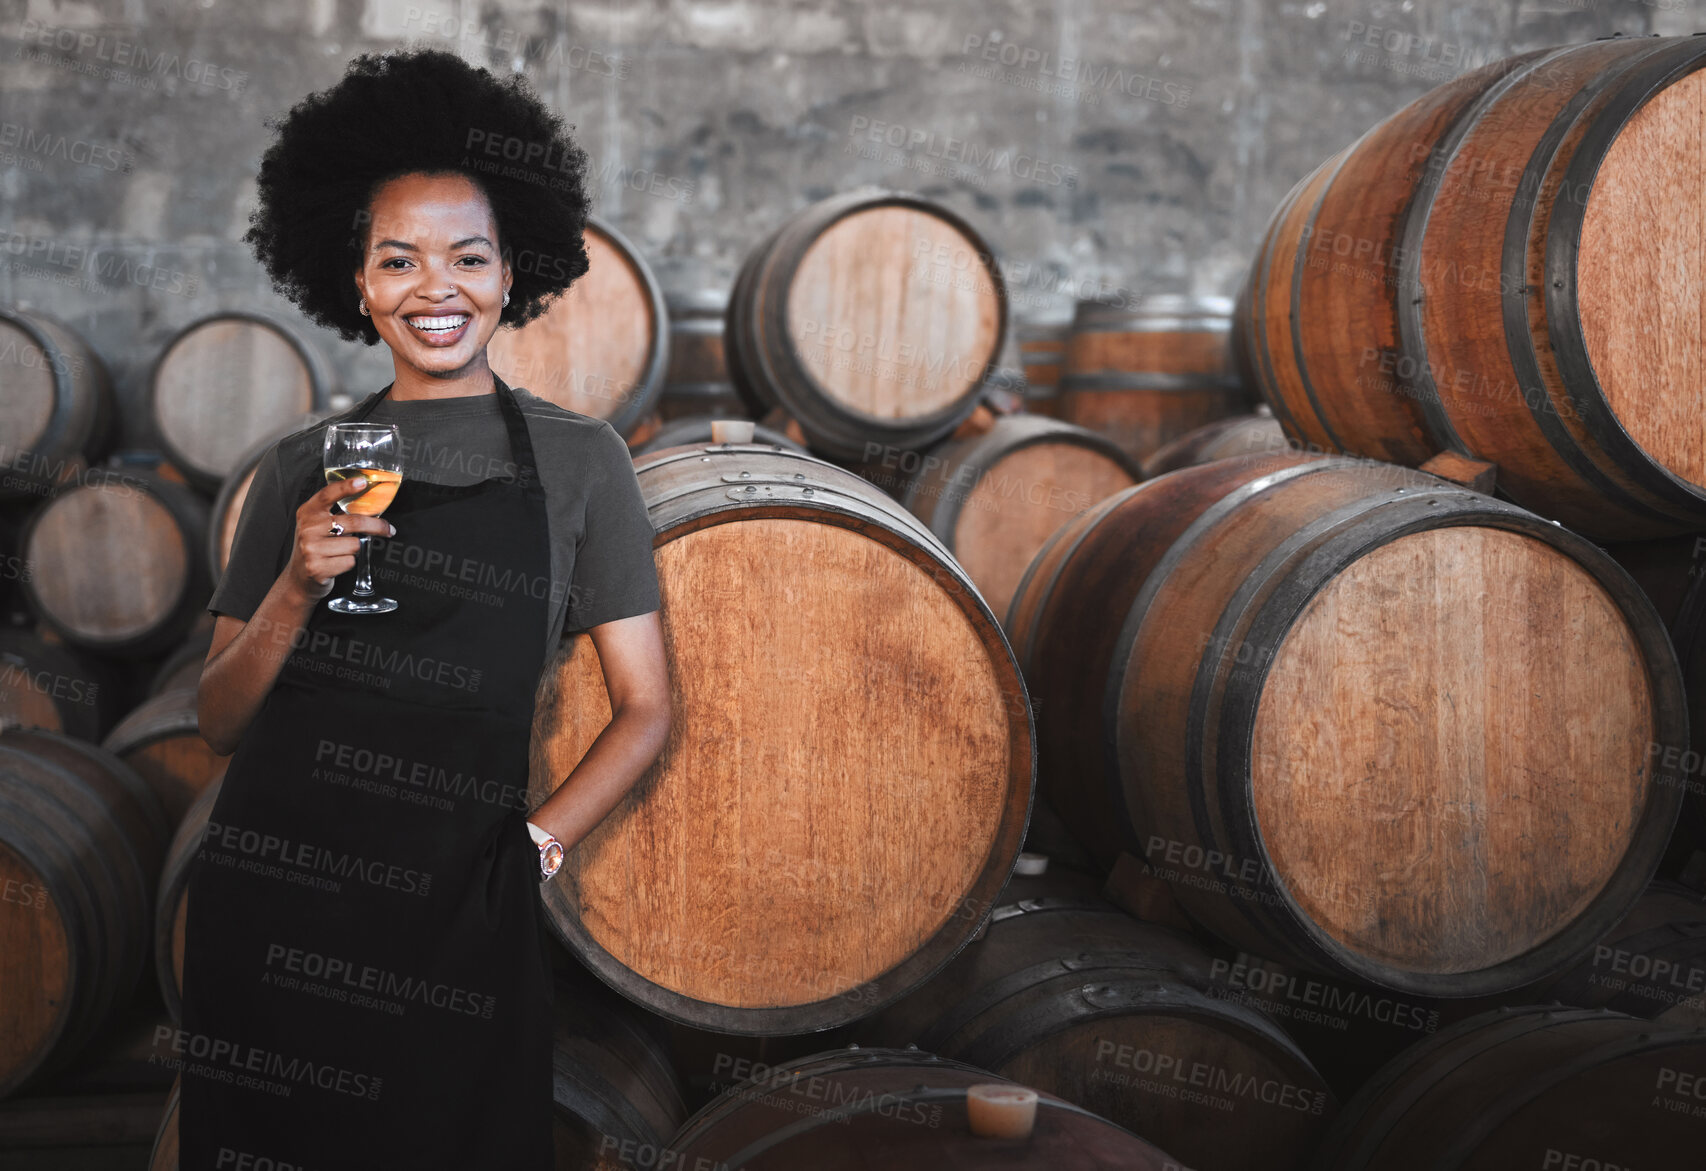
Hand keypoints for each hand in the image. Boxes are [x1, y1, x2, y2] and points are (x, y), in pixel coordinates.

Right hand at [285, 474, 395, 602]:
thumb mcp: (316, 526)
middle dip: (376, 526)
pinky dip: (349, 563)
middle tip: (388, 530)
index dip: (345, 487)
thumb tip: (369, 506)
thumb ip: (333, 515)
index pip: (327, 495)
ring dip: (355, 550)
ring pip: (355, 544)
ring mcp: (311, 549)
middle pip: (354, 522)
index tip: (362, 482)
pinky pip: (350, 561)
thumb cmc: (315, 548)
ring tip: (341, 552)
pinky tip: (336, 564)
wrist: (298, 579)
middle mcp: (307, 529)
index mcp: (307, 513)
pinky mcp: (318, 568)